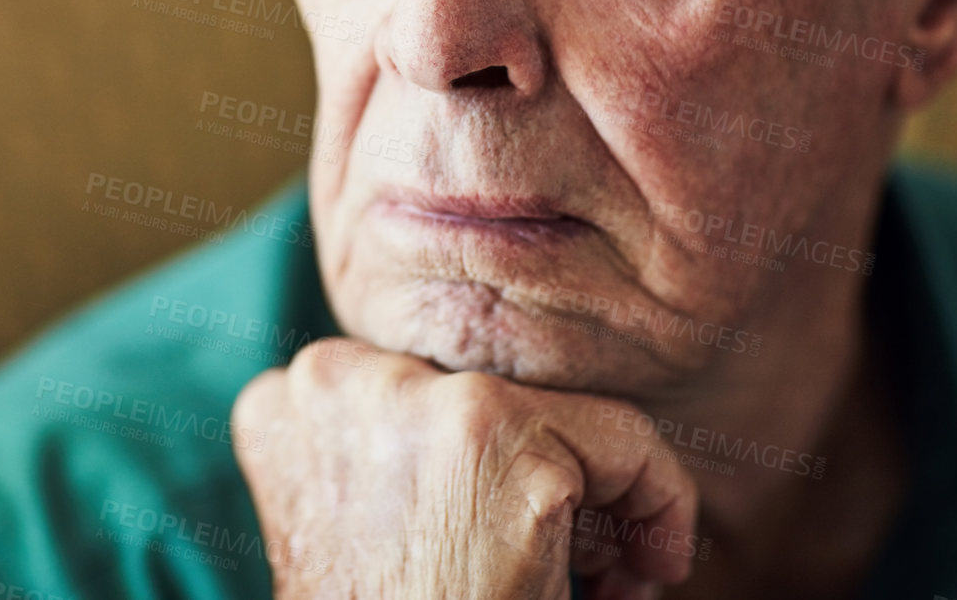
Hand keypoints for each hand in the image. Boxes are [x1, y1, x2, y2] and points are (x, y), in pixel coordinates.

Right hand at [231, 338, 701, 599]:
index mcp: (294, 399)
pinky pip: (628, 444)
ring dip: (601, 498)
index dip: (478, 466)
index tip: (499, 538)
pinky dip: (662, 511)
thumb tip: (483, 411)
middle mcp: (337, 377)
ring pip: (564, 408)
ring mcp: (417, 399)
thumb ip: (384, 442)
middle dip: (542, 471)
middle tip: (563, 565)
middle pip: (493, 388)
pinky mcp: (497, 437)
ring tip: (593, 577)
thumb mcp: (351, 519)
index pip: (428, 382)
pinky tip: (639, 580)